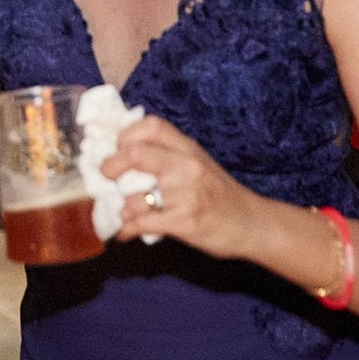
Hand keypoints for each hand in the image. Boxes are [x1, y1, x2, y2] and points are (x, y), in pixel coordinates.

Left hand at [104, 115, 262, 258]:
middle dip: (111, 167)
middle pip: (134, 155)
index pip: (151, 127)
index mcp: (188, 148)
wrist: (253, 224)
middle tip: (106, 177)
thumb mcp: (197, 162)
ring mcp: (186, 194)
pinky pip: (141, 224)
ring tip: (124, 213)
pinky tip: (126, 232)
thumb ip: (167, 154)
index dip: (126, 135)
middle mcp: (186, 166)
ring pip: (133, 197)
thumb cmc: (219, 193)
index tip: (115, 148)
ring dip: (122, 208)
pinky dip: (127, 230)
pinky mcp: (184, 222)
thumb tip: (120, 152)